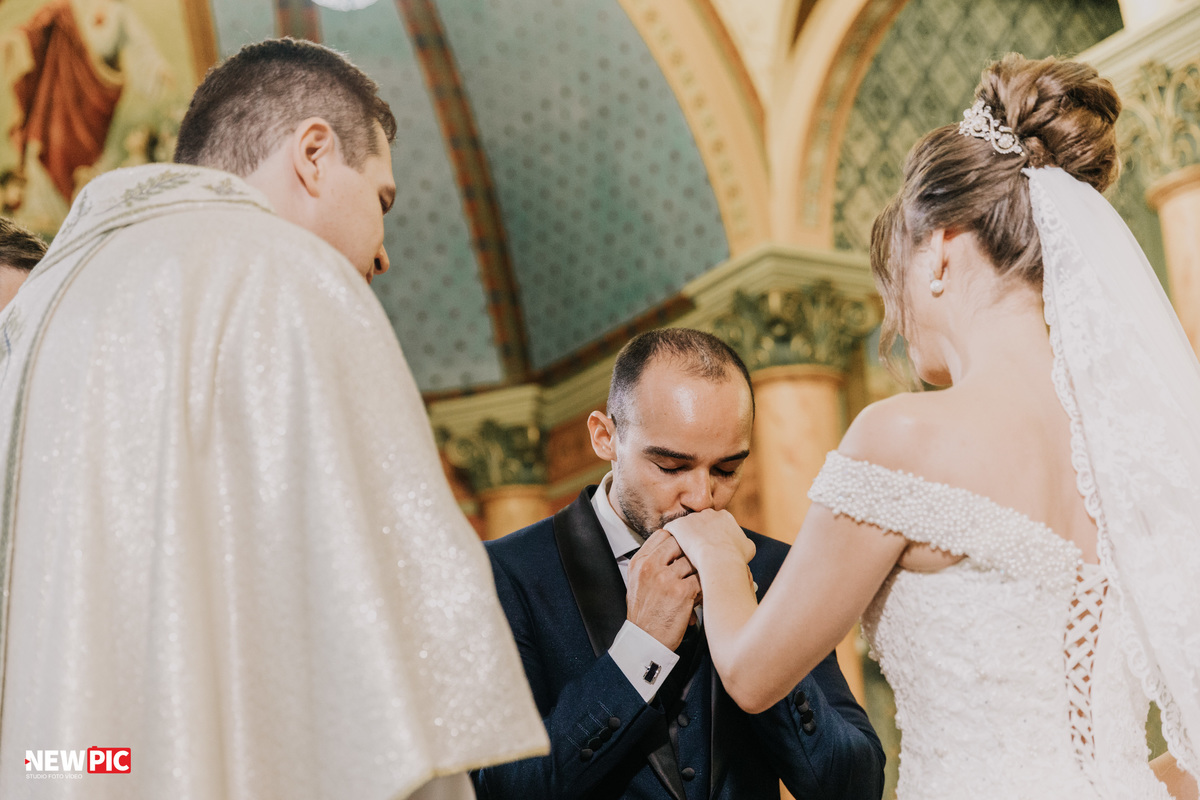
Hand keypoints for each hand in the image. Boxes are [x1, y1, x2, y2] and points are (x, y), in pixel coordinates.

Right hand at [626, 529, 700, 650]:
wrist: (645, 641)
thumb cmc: (644, 614)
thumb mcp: (637, 582)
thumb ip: (651, 563)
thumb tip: (674, 547)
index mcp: (639, 562)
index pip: (663, 535)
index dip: (678, 539)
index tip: (685, 546)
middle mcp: (650, 566)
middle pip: (680, 543)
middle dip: (691, 552)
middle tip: (697, 562)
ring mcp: (666, 578)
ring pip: (694, 560)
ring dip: (699, 570)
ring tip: (699, 582)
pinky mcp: (682, 592)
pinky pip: (702, 579)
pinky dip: (704, 586)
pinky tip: (700, 595)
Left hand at [664, 509, 754, 574]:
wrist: (720, 559)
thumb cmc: (736, 556)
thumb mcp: (749, 548)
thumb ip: (743, 541)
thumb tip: (743, 543)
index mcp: (724, 516)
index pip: (716, 523)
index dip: (713, 536)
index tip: (711, 547)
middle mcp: (707, 513)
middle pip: (700, 523)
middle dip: (698, 534)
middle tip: (697, 551)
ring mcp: (691, 518)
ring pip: (685, 528)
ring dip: (684, 538)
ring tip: (684, 553)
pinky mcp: (677, 525)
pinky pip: (671, 531)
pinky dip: (671, 539)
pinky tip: (672, 551)